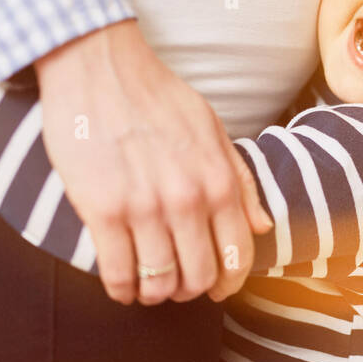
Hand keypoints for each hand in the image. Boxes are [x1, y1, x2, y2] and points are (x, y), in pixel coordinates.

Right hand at [35, 20, 272, 305]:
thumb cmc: (158, 96)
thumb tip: (262, 225)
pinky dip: (121, 289)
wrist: (100, 67)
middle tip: (177, 286)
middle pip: (198, 276)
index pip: (238, 254)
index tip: (217, 289)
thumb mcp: (213, 130)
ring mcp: (144, 207)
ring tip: (148, 287)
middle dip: (189, 291)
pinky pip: (117, 273)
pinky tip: (121, 286)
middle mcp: (188, 199)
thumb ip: (240, 180)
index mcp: (219, 180)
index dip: (229, 282)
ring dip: (155, 294)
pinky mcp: (101, 210)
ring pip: (159, 282)